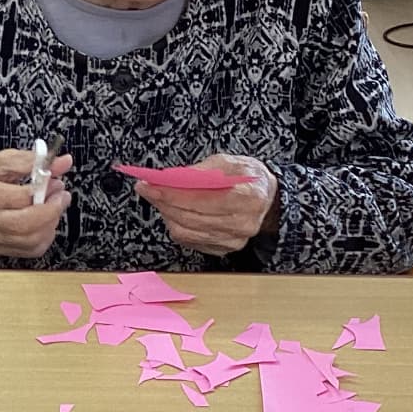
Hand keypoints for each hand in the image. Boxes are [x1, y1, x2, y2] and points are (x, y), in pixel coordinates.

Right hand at [0, 149, 72, 259]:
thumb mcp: (0, 162)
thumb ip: (32, 160)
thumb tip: (62, 162)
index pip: (18, 197)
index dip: (44, 190)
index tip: (55, 181)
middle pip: (24, 224)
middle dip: (51, 211)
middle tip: (61, 197)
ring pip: (30, 240)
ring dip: (50, 224)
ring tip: (54, 208)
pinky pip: (30, 250)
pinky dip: (45, 237)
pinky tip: (44, 224)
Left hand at [134, 154, 278, 256]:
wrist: (267, 200)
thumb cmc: (247, 178)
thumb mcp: (230, 162)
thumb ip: (203, 170)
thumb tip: (172, 178)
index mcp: (250, 197)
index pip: (205, 199)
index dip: (174, 193)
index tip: (151, 184)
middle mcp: (243, 224)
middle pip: (192, 217)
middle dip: (164, 202)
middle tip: (145, 189)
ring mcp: (233, 241)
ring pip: (187, 231)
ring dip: (166, 214)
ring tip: (155, 197)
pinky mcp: (222, 249)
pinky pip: (190, 240)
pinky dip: (175, 224)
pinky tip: (170, 211)